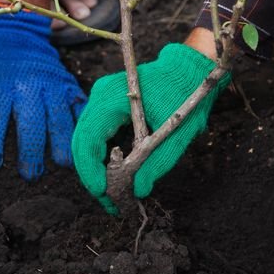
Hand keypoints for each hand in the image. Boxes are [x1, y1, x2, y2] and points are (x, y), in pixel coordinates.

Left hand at [0, 8, 86, 179]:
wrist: (16, 24)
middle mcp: (28, 82)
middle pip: (32, 122)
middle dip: (31, 151)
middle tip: (29, 175)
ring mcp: (51, 83)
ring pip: (59, 116)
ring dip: (61, 142)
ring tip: (61, 164)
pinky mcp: (67, 83)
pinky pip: (78, 106)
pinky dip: (81, 124)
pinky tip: (81, 143)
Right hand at [71, 43, 225, 212]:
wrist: (190, 70)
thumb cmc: (185, 96)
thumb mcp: (175, 134)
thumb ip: (155, 163)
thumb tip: (137, 191)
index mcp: (111, 99)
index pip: (88, 140)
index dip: (91, 170)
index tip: (103, 193)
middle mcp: (99, 97)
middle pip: (83, 143)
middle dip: (92, 175)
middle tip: (108, 202)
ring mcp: (101, 101)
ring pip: (88, 142)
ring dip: (97, 169)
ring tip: (112, 195)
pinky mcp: (107, 108)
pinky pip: (98, 137)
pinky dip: (104, 158)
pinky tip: (115, 178)